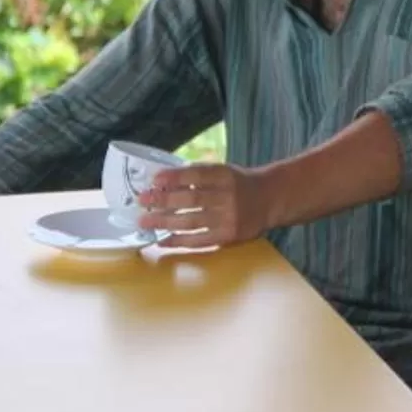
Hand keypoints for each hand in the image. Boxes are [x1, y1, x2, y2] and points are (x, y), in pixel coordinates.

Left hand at [138, 163, 273, 249]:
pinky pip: (198, 241)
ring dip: (164, 222)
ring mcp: (228, 219)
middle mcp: (228, 197)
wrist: (269, 200)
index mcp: (225, 175)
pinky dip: (178, 241)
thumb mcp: (224, 170)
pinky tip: (162, 240)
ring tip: (144, 222)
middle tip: (142, 201)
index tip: (154, 180)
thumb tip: (162, 182)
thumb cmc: (239, 184)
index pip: (196, 175)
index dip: (174, 177)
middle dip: (163, 201)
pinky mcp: (227, 237)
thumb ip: (198, 175)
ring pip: (191, 222)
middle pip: (191, 199)